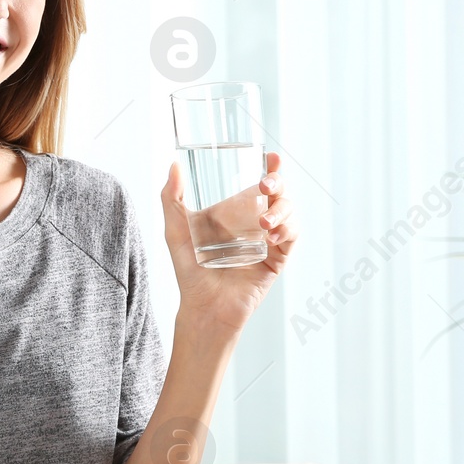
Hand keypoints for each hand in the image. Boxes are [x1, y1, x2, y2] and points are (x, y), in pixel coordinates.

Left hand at [161, 151, 297, 334]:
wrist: (203, 306)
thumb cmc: (189, 271)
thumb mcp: (175, 230)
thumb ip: (171, 198)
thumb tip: (173, 165)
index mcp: (236, 213)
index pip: (258, 185)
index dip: (271, 168)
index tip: (272, 157)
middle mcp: (255, 223)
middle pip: (279, 194)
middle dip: (278, 183)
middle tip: (266, 185)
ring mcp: (269, 241)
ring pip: (290, 212)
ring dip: (283, 210)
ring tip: (265, 223)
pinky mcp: (277, 259)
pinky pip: (293, 238)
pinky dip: (288, 231)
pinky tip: (273, 236)